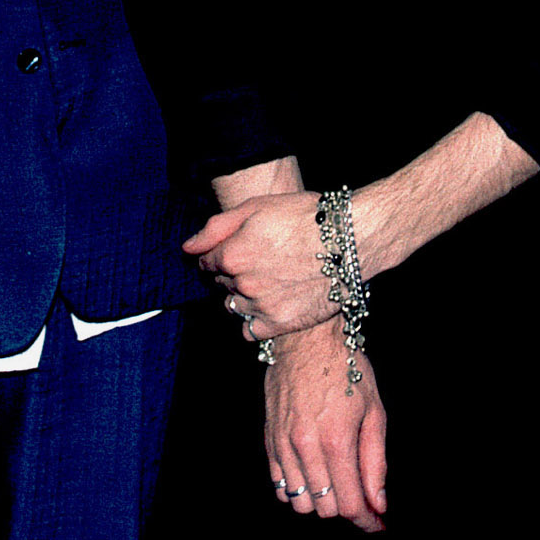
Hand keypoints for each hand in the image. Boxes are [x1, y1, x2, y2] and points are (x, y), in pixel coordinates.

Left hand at [186, 191, 333, 339]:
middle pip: (221, 285)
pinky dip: (256, 320)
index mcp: (233, 254)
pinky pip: (251, 331)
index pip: (206, 264)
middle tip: (260, 262)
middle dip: (232, 275)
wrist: (352, 239)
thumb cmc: (305, 216)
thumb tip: (188, 248)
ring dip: (244, 297)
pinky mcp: (281, 324)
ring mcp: (262, 306)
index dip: (219, 255)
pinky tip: (274, 302)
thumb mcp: (256, 208)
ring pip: (234, 308)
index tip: (237, 250)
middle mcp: (243, 283)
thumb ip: (216, 228)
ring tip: (270, 281)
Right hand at [261, 320, 386, 532]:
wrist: (306, 339)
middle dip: (348, 510)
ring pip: (299, 502)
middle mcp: (305, 448)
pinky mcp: (269, 440)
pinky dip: (297, 490)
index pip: (350, 504)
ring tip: (337, 486)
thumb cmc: (346, 370)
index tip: (378, 526)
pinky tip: (314, 477)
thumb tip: (379, 503)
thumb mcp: (375, 413)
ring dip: (321, 502)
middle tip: (363, 500)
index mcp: (336, 442)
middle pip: (325, 508)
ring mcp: (283, 445)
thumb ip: (375, 462)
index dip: (367, 522)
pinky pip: (279, 484)